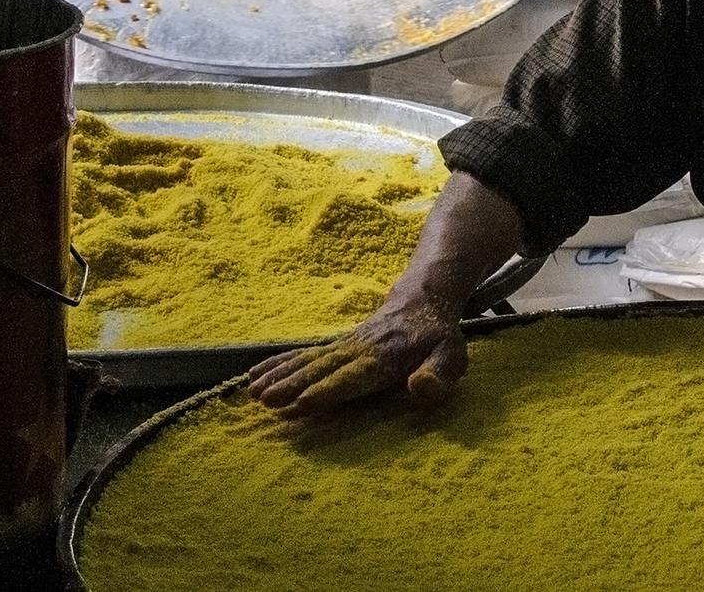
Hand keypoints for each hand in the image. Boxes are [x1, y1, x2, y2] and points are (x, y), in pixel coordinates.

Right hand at [244, 295, 466, 417]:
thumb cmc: (438, 338)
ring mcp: (345, 346)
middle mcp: (359, 351)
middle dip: (294, 384)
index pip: (354, 376)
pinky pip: (304, 353)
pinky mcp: (336, 346)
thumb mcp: (451, 357)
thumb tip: (419, 389)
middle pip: (323, 368)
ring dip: (280, 375)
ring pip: (308, 360)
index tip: (304, 402)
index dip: (330, 389)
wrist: (423, 301)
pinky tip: (255, 374)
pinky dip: (279, 363)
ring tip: (253, 391)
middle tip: (266, 399)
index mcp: (386, 357)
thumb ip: (438, 376)